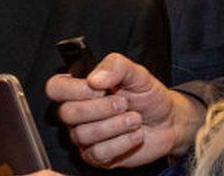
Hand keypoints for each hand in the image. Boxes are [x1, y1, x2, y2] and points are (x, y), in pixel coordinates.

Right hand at [46, 53, 203, 167]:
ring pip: (83, 134)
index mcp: (79, 88)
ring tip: (135, 118)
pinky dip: (122, 142)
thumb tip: (94, 78)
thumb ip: (115, 67)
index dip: (76, 89)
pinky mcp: (97, 156)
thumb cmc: (147, 95)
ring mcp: (84, 135)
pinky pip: (98, 153)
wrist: (167, 121)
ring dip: (115, 125)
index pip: (55, 88)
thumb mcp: (137, 73)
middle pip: (67, 113)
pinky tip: (135, 134)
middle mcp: (77, 112)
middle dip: (100, 108)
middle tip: (123, 103)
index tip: (100, 88)